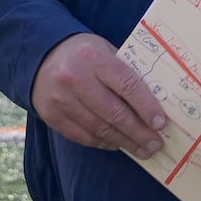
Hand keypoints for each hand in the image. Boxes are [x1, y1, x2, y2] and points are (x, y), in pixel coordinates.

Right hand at [31, 33, 166, 159]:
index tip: (161, 124)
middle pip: (115, 112)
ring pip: (100, 128)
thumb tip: (154, 102)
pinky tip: (118, 144)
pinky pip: (84, 136)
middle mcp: (75, 78)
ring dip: (125, 142)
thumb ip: (125, 71)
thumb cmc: (83, 54)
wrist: (39, 56)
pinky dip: (104, 142)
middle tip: (156, 144)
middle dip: (139, 132)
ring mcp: (61, 99)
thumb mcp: (103, 50)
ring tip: (142, 150)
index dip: (146, 107)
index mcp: (93, 58)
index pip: (126, 84)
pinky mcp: (52, 116)